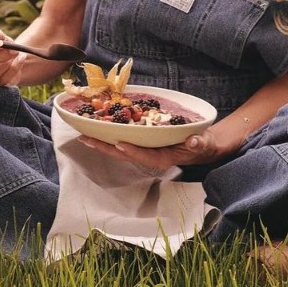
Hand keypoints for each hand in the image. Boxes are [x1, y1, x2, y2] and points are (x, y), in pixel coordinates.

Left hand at [77, 127, 220, 170]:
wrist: (198, 145)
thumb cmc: (200, 144)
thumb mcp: (202, 143)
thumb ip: (199, 143)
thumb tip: (194, 141)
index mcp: (163, 158)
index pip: (145, 156)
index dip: (132, 151)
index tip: (119, 143)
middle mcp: (149, 155)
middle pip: (125, 153)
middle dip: (106, 147)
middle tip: (87, 139)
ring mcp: (144, 149)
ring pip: (120, 148)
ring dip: (103, 142)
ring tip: (85, 135)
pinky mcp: (142, 142)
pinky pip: (124, 139)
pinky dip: (111, 135)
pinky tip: (99, 128)